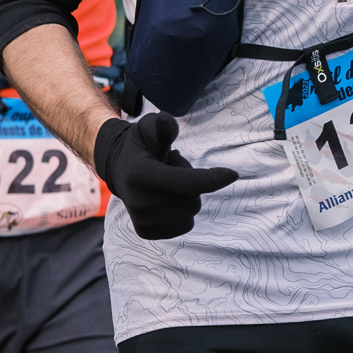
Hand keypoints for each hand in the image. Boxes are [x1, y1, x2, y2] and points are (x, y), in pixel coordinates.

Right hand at [94, 112, 238, 238]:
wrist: (119, 170)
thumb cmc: (141, 146)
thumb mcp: (148, 129)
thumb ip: (162, 126)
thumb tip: (167, 120)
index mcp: (140, 175)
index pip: (186, 183)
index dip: (212, 179)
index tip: (233, 174)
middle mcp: (139, 203)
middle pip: (192, 199)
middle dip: (192, 183)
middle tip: (171, 169)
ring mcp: (142, 221)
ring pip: (190, 213)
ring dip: (186, 198)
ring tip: (167, 185)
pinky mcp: (146, 232)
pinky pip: (184, 225)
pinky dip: (182, 213)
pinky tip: (165, 200)